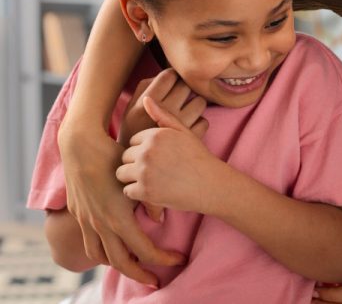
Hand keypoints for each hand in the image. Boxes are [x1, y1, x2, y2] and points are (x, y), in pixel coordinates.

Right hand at [58, 120, 185, 287]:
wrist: (81, 145)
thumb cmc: (114, 157)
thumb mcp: (137, 179)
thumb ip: (151, 201)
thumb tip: (160, 220)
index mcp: (118, 218)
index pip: (144, 251)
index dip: (163, 259)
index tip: (178, 260)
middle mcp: (100, 225)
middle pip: (122, 263)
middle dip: (141, 275)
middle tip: (157, 281)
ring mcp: (86, 222)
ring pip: (101, 257)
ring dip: (118, 266)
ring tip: (135, 267)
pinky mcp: (79, 215)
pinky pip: (89, 244)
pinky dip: (102, 253)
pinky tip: (114, 249)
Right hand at [118, 68, 207, 145]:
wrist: (136, 167)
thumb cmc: (134, 133)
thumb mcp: (130, 109)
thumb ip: (144, 88)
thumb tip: (166, 74)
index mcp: (147, 102)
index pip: (170, 75)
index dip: (172, 77)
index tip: (171, 84)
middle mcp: (164, 111)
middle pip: (186, 86)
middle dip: (184, 89)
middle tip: (178, 98)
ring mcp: (180, 126)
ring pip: (200, 102)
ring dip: (194, 105)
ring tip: (185, 112)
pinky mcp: (191, 139)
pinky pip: (205, 121)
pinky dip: (199, 123)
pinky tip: (188, 128)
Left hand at [118, 69, 207, 220]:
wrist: (211, 185)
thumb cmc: (198, 158)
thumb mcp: (184, 132)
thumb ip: (163, 116)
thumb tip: (146, 98)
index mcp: (155, 135)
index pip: (134, 141)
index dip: (145, 150)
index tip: (159, 157)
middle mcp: (148, 151)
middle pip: (125, 156)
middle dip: (136, 163)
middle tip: (156, 170)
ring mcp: (145, 172)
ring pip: (122, 173)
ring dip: (133, 178)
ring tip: (152, 180)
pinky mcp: (144, 191)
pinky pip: (127, 191)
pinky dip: (138, 193)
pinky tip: (153, 190)